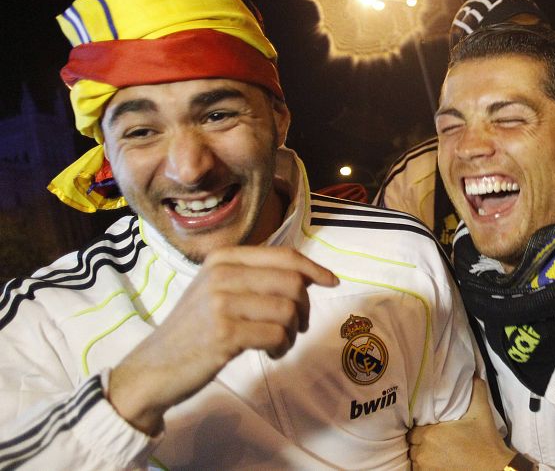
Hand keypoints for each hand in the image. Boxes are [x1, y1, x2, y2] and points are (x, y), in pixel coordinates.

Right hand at [108, 246, 337, 434]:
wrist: (153, 368)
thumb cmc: (194, 330)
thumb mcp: (217, 290)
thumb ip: (253, 277)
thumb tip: (306, 274)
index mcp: (223, 258)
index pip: (284, 255)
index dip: (314, 268)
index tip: (331, 281)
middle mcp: (222, 273)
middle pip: (293, 282)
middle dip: (305, 307)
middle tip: (297, 327)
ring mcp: (221, 302)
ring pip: (288, 309)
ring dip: (293, 332)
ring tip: (279, 343)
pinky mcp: (224, 333)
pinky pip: (277, 335)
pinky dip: (282, 347)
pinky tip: (270, 353)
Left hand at [408, 377, 516, 468]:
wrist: (494, 468)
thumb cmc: (485, 441)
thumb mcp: (481, 411)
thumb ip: (476, 389)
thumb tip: (474, 374)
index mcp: (430, 434)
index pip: (412, 430)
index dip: (420, 428)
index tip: (428, 427)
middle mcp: (424, 452)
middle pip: (412, 445)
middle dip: (419, 441)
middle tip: (432, 439)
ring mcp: (427, 468)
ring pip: (415, 459)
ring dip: (421, 454)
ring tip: (434, 451)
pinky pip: (420, 470)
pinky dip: (425, 466)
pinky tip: (436, 461)